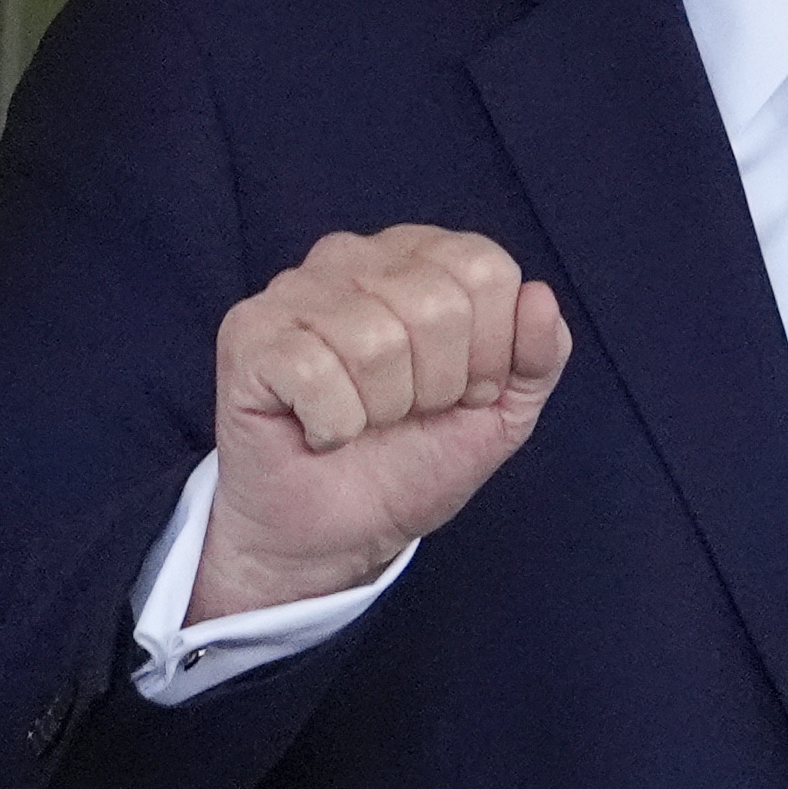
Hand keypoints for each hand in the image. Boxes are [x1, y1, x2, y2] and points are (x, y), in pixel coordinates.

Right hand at [192, 226, 571, 622]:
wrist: (340, 532)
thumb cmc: (413, 459)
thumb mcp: (502, 412)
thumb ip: (539, 356)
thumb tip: (540, 297)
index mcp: (420, 257)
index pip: (486, 269)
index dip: (490, 352)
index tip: (465, 391)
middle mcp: (352, 256)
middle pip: (437, 304)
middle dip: (438, 385)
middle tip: (408, 413)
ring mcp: (292, 290)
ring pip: (376, 341)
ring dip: (383, 409)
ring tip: (365, 421)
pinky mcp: (248, 335)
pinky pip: (315, 372)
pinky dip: (334, 423)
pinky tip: (321, 429)